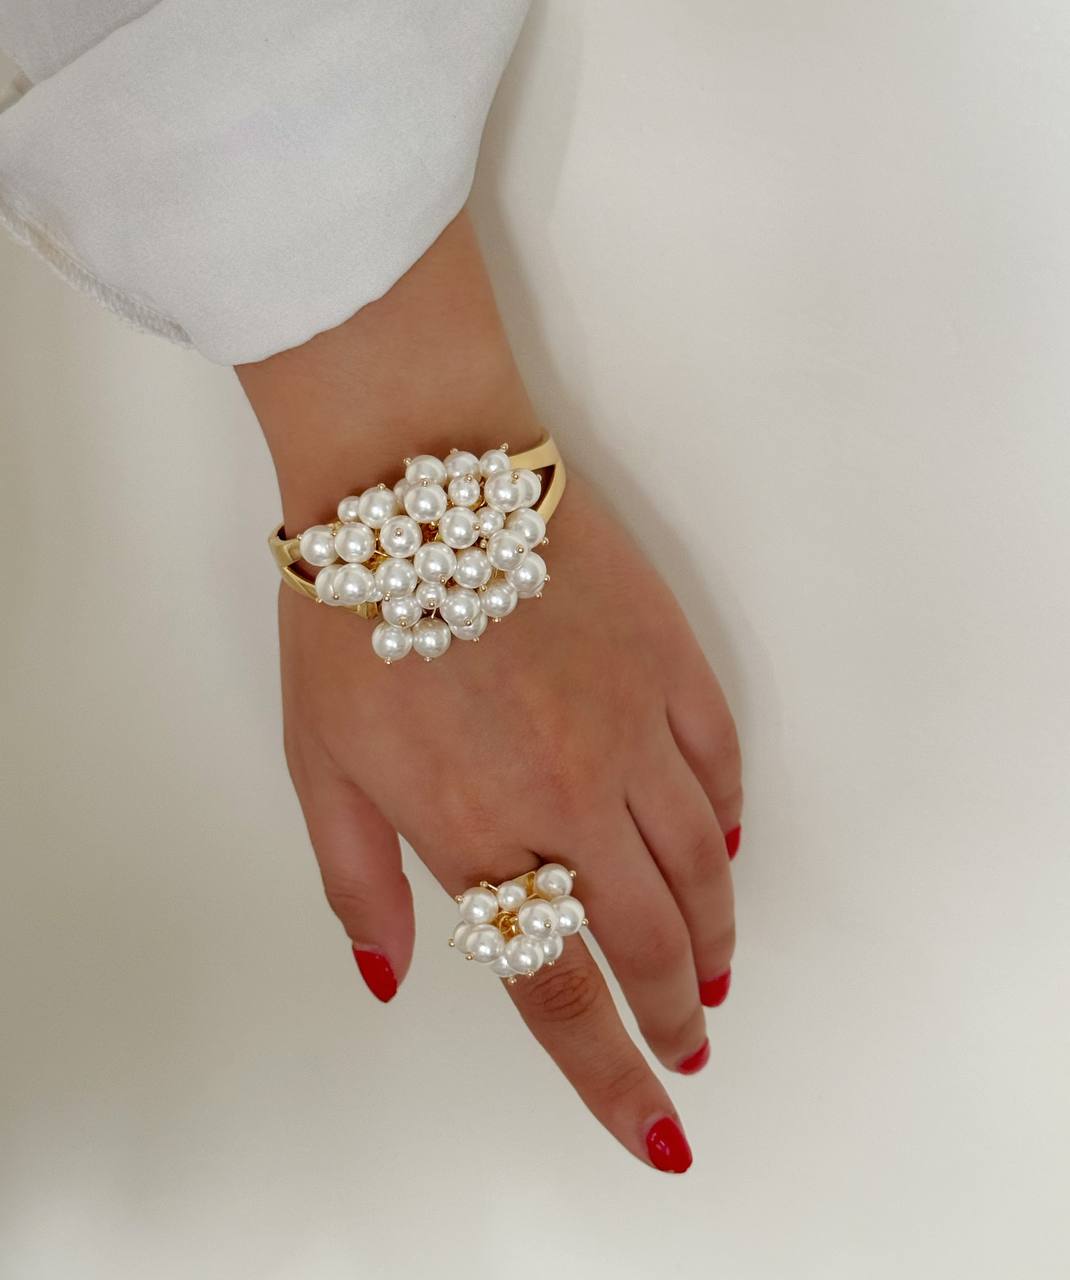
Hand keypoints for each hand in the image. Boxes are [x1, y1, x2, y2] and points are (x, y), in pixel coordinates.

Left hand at [278, 468, 740, 1171]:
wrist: (421, 476)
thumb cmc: (351, 616)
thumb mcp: (317, 761)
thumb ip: (357, 880)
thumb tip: (393, 976)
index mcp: (480, 835)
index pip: (561, 992)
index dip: (613, 1079)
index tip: (657, 1128)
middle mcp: (572, 799)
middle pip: (649, 942)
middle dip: (675, 1013)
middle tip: (688, 1042)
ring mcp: (634, 729)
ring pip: (702, 866)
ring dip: (714, 934)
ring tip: (714, 973)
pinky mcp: (670, 663)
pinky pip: (720, 765)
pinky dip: (728, 823)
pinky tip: (726, 847)